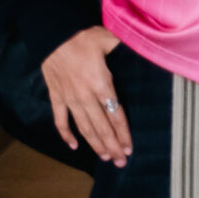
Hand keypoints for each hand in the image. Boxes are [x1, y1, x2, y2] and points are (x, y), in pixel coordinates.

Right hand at [40, 26, 130, 164]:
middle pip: (102, 127)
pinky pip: (60, 120)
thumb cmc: (82, 36)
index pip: (116, 115)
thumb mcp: (108, 39)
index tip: (129, 148)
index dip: (123, 133)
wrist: (52, 35)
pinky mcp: (56, 96)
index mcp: (101, 84)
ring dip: (94, 144)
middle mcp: (86, 96)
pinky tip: (73, 146)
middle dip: (112, 146)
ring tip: (104, 157)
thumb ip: (126, 47)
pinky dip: (66, 134)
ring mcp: (69, 99)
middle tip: (120, 162)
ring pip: (84, 127)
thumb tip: (146, 45)